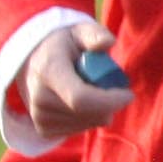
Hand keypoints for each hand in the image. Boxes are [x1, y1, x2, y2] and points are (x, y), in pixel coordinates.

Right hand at [18, 23, 131, 137]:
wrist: (34, 63)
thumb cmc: (64, 45)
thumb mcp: (79, 31)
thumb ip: (94, 34)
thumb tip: (108, 42)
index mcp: (48, 71)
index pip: (80, 98)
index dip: (110, 100)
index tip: (128, 94)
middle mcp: (39, 97)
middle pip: (89, 113)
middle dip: (111, 104)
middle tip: (113, 88)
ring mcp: (39, 116)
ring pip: (89, 123)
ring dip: (102, 110)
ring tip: (92, 89)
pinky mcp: (44, 129)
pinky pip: (81, 129)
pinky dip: (90, 118)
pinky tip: (82, 102)